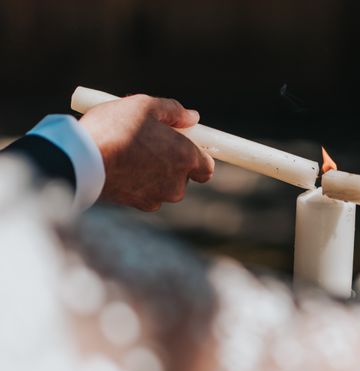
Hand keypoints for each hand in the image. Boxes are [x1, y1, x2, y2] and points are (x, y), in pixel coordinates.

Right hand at [79, 94, 214, 210]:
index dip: (198, 155)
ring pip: (165, 186)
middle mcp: (177, 183)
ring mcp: (158, 196)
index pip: (207, 166)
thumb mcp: (145, 106)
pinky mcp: (138, 204)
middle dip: (173, 162)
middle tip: (153, 143)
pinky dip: (139, 183)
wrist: (81, 160)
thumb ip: (174, 111)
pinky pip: (147, 194)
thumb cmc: (116, 129)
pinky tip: (123, 167)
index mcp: (186, 158)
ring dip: (155, 173)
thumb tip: (192, 117)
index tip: (185, 144)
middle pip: (184, 176)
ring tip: (132, 153)